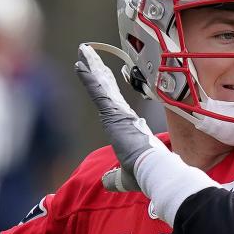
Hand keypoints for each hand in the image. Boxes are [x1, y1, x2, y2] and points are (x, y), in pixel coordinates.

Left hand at [74, 43, 165, 191]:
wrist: (153, 169)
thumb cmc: (144, 174)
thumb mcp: (124, 178)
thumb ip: (114, 178)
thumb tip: (107, 182)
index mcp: (127, 127)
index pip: (112, 102)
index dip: (104, 87)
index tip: (100, 73)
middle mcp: (123, 116)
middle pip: (107, 88)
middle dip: (97, 70)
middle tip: (89, 53)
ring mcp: (119, 112)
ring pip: (101, 85)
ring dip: (91, 67)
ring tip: (83, 51)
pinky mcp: (114, 112)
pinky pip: (97, 91)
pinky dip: (88, 78)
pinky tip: (80, 65)